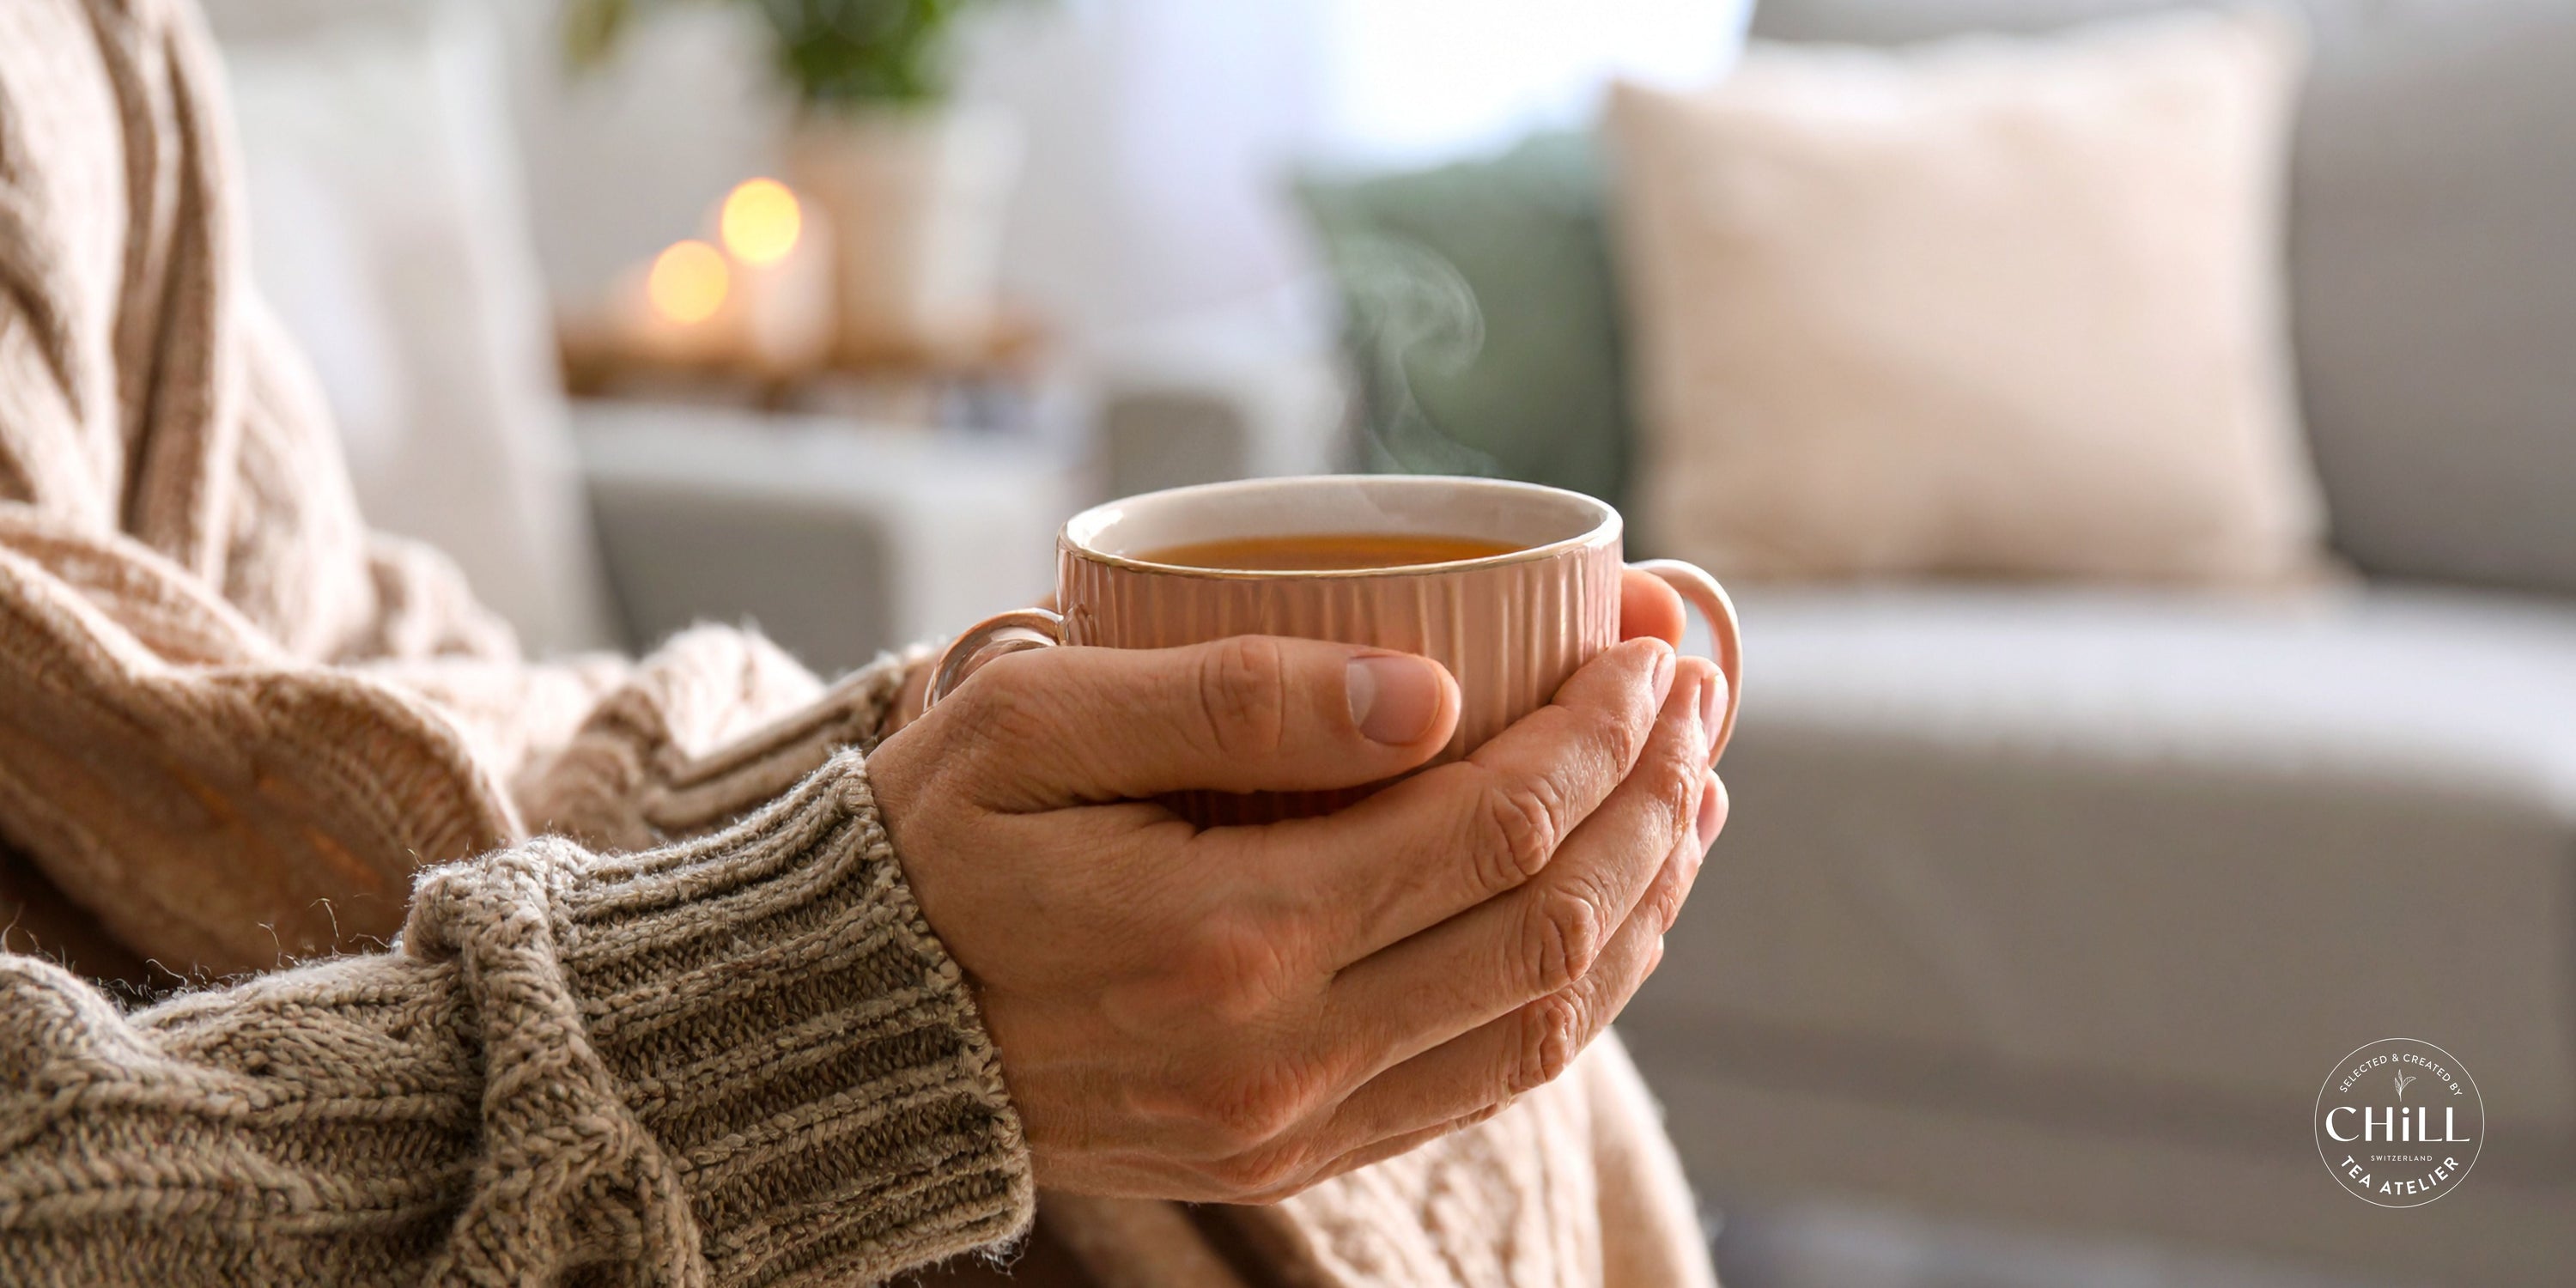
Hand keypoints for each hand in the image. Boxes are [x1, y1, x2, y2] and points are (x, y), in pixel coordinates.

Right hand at [869, 578, 1726, 1200]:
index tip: (1647, 646)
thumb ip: (1234, 699)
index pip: (1490, 828)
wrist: (849, 1031)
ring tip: (1692, 798)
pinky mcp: (1286, 1152)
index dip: (1600, 733)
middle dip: (1652, 800)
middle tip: (1697, 698)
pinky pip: (1479, 1083)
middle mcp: (1282, 1055)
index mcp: (1228, 937)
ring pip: (1540, 1020)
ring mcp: (1292, 1123)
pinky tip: (1603, 915)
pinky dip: (1571, 993)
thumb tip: (1435, 693)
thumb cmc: (930, 848)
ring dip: (1641, 901)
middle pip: (1548, 926)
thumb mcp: (1034, 724)